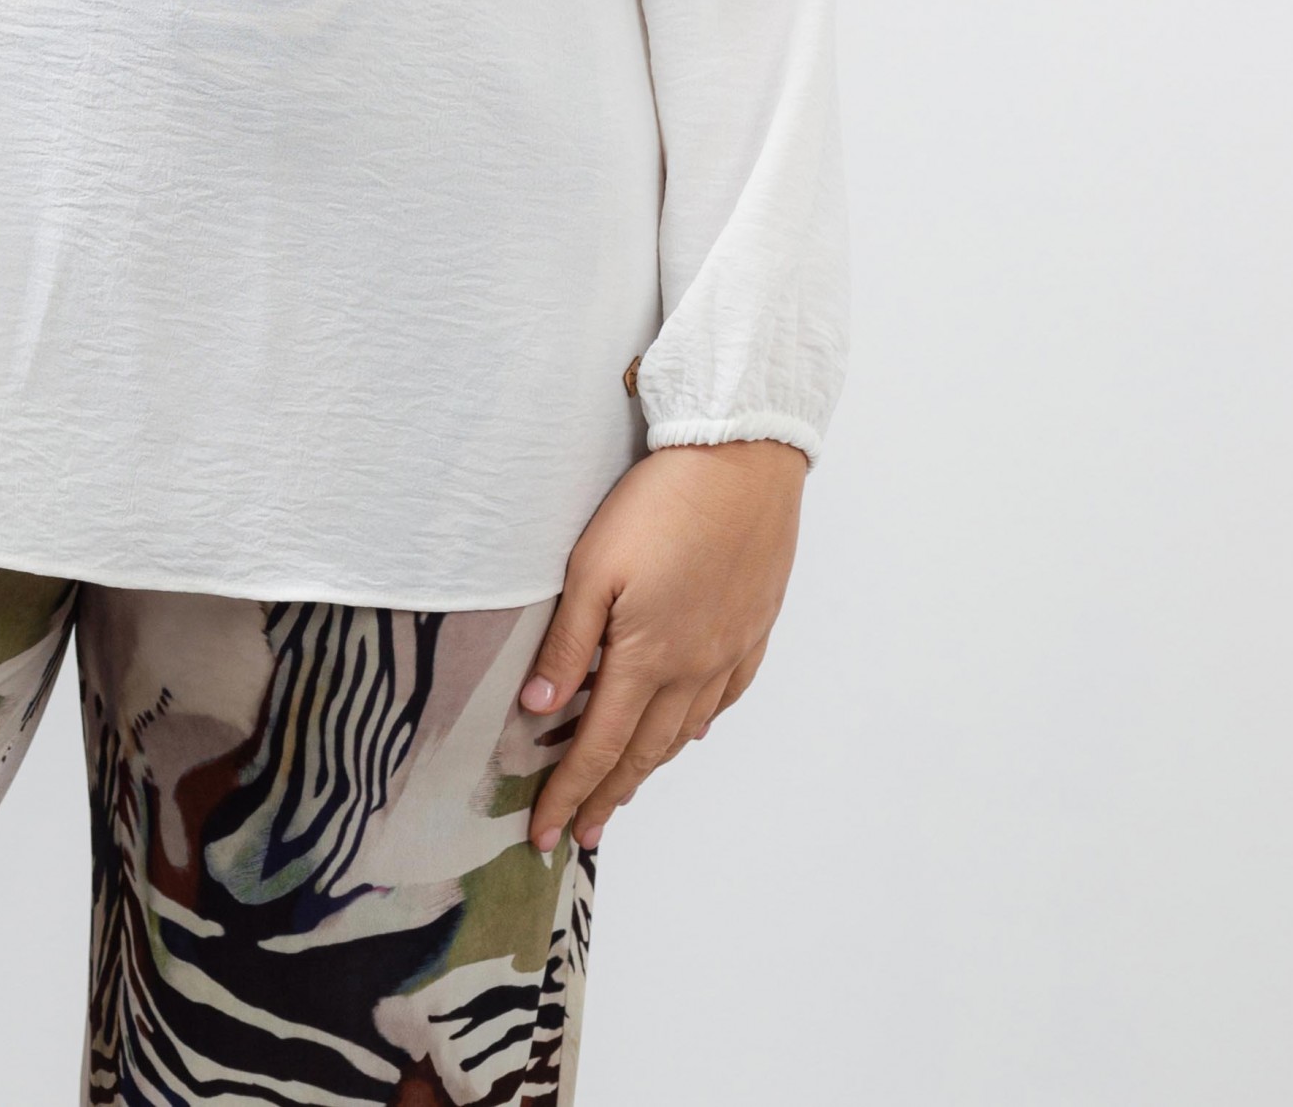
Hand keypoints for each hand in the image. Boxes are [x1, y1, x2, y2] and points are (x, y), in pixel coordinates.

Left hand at [520, 439, 804, 854]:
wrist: (742, 459)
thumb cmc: (660, 502)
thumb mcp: (594, 566)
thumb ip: (568, 645)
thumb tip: (538, 710)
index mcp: (648, 658)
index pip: (598, 747)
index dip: (569, 793)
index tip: (544, 833)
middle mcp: (693, 669)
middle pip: (642, 752)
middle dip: (606, 797)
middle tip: (581, 832)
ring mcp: (729, 651)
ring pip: (683, 732)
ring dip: (648, 768)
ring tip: (622, 793)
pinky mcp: (754, 627)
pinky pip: (724, 698)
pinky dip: (698, 726)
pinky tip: (686, 733)